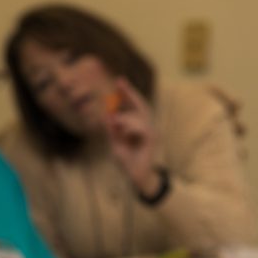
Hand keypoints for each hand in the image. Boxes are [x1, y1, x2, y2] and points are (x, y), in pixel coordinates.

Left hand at [105, 78, 161, 196]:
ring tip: (116, 124)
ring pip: (140, 116)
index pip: (134, 105)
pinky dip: (131, 128)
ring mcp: (151, 131)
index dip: (128, 93)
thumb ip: (111, 130)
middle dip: (130, 93)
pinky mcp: (152, 139)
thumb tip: (105, 115)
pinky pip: (142, 127)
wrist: (136, 177)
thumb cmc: (127, 161)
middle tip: (120, 82)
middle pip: (141, 104)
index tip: (119, 80)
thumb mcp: (115, 144)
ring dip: (125, 118)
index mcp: (138, 125)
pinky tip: (123, 132)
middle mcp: (146, 126)